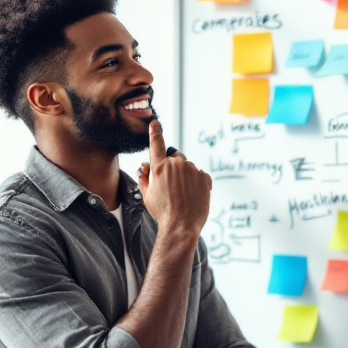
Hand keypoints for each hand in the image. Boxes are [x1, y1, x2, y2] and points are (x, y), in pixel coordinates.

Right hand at [137, 121, 210, 240]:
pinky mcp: (203, 177)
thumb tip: (144, 166)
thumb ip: (144, 177)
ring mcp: (191, 170)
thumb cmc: (163, 212)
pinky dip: (196, 182)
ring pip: (188, 167)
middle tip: (172, 186)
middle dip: (173, 167)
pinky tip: (192, 195)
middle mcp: (176, 164)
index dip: (155, 132)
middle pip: (175, 158)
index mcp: (159, 167)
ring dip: (186, 176)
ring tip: (183, 195)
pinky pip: (199, 175)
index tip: (155, 123)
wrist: (181, 224)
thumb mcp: (147, 195)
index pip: (156, 144)